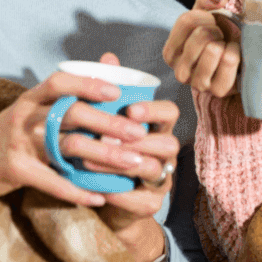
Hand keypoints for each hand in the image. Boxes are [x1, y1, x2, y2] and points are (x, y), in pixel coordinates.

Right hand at [0, 62, 153, 207]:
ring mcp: (19, 143)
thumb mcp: (27, 110)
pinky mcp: (16, 170)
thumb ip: (60, 98)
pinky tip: (99, 197)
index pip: (60, 82)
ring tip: (132, 163)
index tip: (117, 93)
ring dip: (104, 155)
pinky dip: (78, 191)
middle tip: (138, 133)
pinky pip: (53, 181)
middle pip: (72, 114)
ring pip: (68, 146)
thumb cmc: (5, 135)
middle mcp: (25, 115)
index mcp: (30, 98)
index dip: (89, 84)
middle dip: (109, 123)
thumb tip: (104, 76)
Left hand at [94, 53, 179, 261]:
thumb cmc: (104, 150)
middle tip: (107, 139)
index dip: (153, 110)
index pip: (169, 112)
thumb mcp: (105, 121)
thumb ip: (109, 92)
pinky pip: (144, 200)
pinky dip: (122, 195)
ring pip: (156, 170)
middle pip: (168, 142)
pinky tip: (101, 189)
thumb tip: (108, 58)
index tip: (130, 110)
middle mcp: (164, 152)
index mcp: (156, 127)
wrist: (101, 195)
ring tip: (92, 162)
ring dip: (124, 166)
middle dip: (138, 141)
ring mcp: (161, 179)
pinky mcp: (151, 203)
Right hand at [162, 0, 241, 96]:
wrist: (237, 62)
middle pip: (201, 34)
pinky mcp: (218, 90)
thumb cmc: (218, 38)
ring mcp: (198, 84)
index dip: (205, 15)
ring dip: (226, 42)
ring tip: (226, 47)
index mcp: (170, 52)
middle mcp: (179, 71)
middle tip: (220, 37)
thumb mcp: (207, 15)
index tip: (211, 23)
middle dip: (216, 29)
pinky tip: (234, 56)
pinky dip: (236, 51)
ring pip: (213, 49)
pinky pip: (229, 59)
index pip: (186, 21)